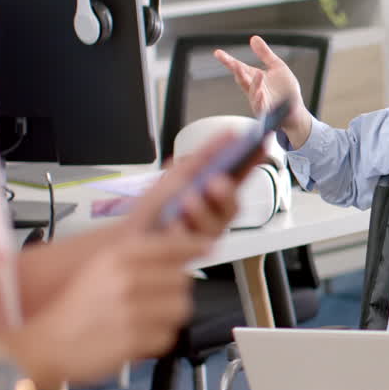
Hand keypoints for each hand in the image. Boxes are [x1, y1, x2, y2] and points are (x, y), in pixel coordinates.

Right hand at [0, 232, 211, 389]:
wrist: (46, 344)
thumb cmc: (74, 309)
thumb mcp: (101, 268)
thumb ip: (140, 256)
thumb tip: (182, 246)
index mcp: (116, 258)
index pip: (170, 245)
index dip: (193, 245)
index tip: (207, 246)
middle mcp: (126, 280)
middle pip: (182, 279)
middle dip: (175, 290)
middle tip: (155, 298)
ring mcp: (131, 310)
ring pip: (180, 308)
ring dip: (169, 315)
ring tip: (146, 319)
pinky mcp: (134, 339)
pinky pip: (167, 336)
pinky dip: (157, 339)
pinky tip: (137, 336)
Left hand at [123, 131, 253, 239]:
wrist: (130, 238)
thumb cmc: (154, 209)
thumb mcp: (177, 177)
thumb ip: (201, 160)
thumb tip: (225, 137)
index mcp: (214, 195)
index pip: (239, 178)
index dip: (251, 163)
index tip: (258, 146)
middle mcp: (214, 216)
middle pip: (232, 207)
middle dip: (227, 194)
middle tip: (217, 181)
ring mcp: (204, 235)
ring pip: (215, 226)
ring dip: (202, 212)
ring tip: (188, 200)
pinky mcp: (191, 252)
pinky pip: (192, 243)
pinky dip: (182, 232)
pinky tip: (173, 224)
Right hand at [215, 35, 312, 146]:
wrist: (296, 110)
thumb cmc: (286, 89)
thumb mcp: (277, 67)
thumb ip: (264, 54)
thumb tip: (253, 37)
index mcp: (254, 77)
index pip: (238, 67)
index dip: (228, 60)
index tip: (217, 53)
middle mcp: (253, 89)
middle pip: (242, 79)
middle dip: (237, 71)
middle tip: (233, 63)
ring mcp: (258, 101)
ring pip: (252, 92)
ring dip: (253, 83)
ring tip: (257, 73)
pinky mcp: (266, 112)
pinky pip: (261, 106)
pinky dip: (259, 99)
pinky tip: (260, 93)